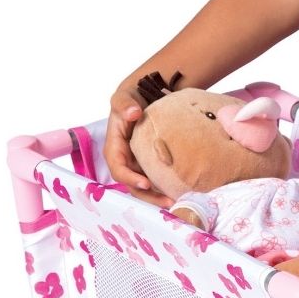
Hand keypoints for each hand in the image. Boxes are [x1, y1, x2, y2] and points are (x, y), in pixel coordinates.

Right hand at [103, 83, 173, 208]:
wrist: (145, 95)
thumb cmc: (132, 97)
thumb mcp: (124, 96)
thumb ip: (124, 104)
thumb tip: (133, 113)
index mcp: (115, 147)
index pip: (118, 168)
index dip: (130, 178)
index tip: (146, 184)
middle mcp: (126, 159)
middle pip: (133, 184)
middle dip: (148, 196)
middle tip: (168, 202)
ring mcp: (139, 162)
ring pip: (146, 186)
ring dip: (159, 196)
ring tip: (178, 202)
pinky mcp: (152, 162)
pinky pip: (158, 177)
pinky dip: (167, 186)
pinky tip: (183, 191)